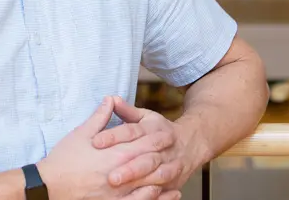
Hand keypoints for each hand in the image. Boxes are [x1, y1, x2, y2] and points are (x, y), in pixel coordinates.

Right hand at [37, 96, 178, 199]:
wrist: (49, 186)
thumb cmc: (63, 160)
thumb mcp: (81, 133)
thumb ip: (100, 117)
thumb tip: (110, 99)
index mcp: (116, 152)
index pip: (145, 143)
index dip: (159, 139)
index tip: (169, 135)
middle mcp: (122, 172)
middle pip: (152, 164)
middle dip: (165, 158)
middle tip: (177, 153)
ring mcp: (120, 192)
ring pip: (150, 185)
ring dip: (163, 179)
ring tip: (173, 174)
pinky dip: (156, 199)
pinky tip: (162, 194)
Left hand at [91, 96, 205, 192]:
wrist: (193, 142)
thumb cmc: (161, 130)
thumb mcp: (146, 118)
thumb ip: (128, 111)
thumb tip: (111, 99)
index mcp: (154, 128)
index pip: (132, 131)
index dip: (114, 136)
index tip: (96, 142)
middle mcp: (164, 146)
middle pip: (146, 156)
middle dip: (129, 166)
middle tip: (110, 176)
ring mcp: (172, 163)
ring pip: (157, 173)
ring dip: (140, 180)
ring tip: (120, 185)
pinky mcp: (176, 178)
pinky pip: (166, 186)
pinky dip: (155, 192)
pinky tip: (139, 196)